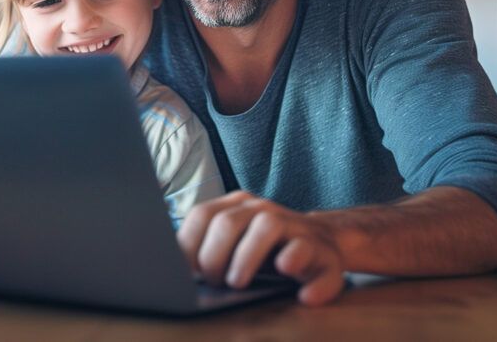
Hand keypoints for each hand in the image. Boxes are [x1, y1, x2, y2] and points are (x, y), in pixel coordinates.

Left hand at [177, 191, 346, 305]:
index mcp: (237, 207)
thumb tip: (172, 268)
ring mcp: (293, 225)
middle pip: (228, 221)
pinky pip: (308, 251)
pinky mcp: (321, 248)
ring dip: (248, 257)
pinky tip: (292, 290)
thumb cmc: (268, 251)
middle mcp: (263, 209)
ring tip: (238, 283)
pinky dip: (298, 267)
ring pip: (268, 225)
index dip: (188, 245)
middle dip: (214, 255)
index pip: (202, 215)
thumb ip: (208, 247)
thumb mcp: (237, 243)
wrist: (323, 246)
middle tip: (213, 282)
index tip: (184, 272)